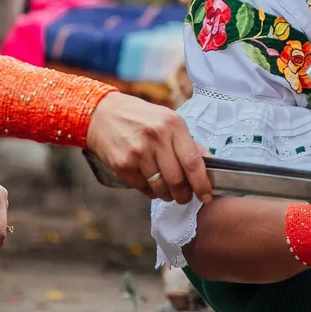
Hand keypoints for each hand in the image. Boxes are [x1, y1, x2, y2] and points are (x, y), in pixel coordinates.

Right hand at [83, 92, 211, 203]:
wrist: (102, 113)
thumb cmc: (139, 117)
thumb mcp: (167, 120)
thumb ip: (188, 142)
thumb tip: (208, 164)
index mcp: (173, 124)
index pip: (193, 162)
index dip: (202, 184)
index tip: (206, 196)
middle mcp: (156, 137)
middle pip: (177, 179)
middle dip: (184, 195)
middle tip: (184, 197)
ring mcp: (138, 151)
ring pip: (160, 187)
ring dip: (166, 195)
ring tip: (167, 191)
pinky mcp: (123, 164)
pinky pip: (143, 188)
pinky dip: (149, 191)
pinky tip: (149, 182)